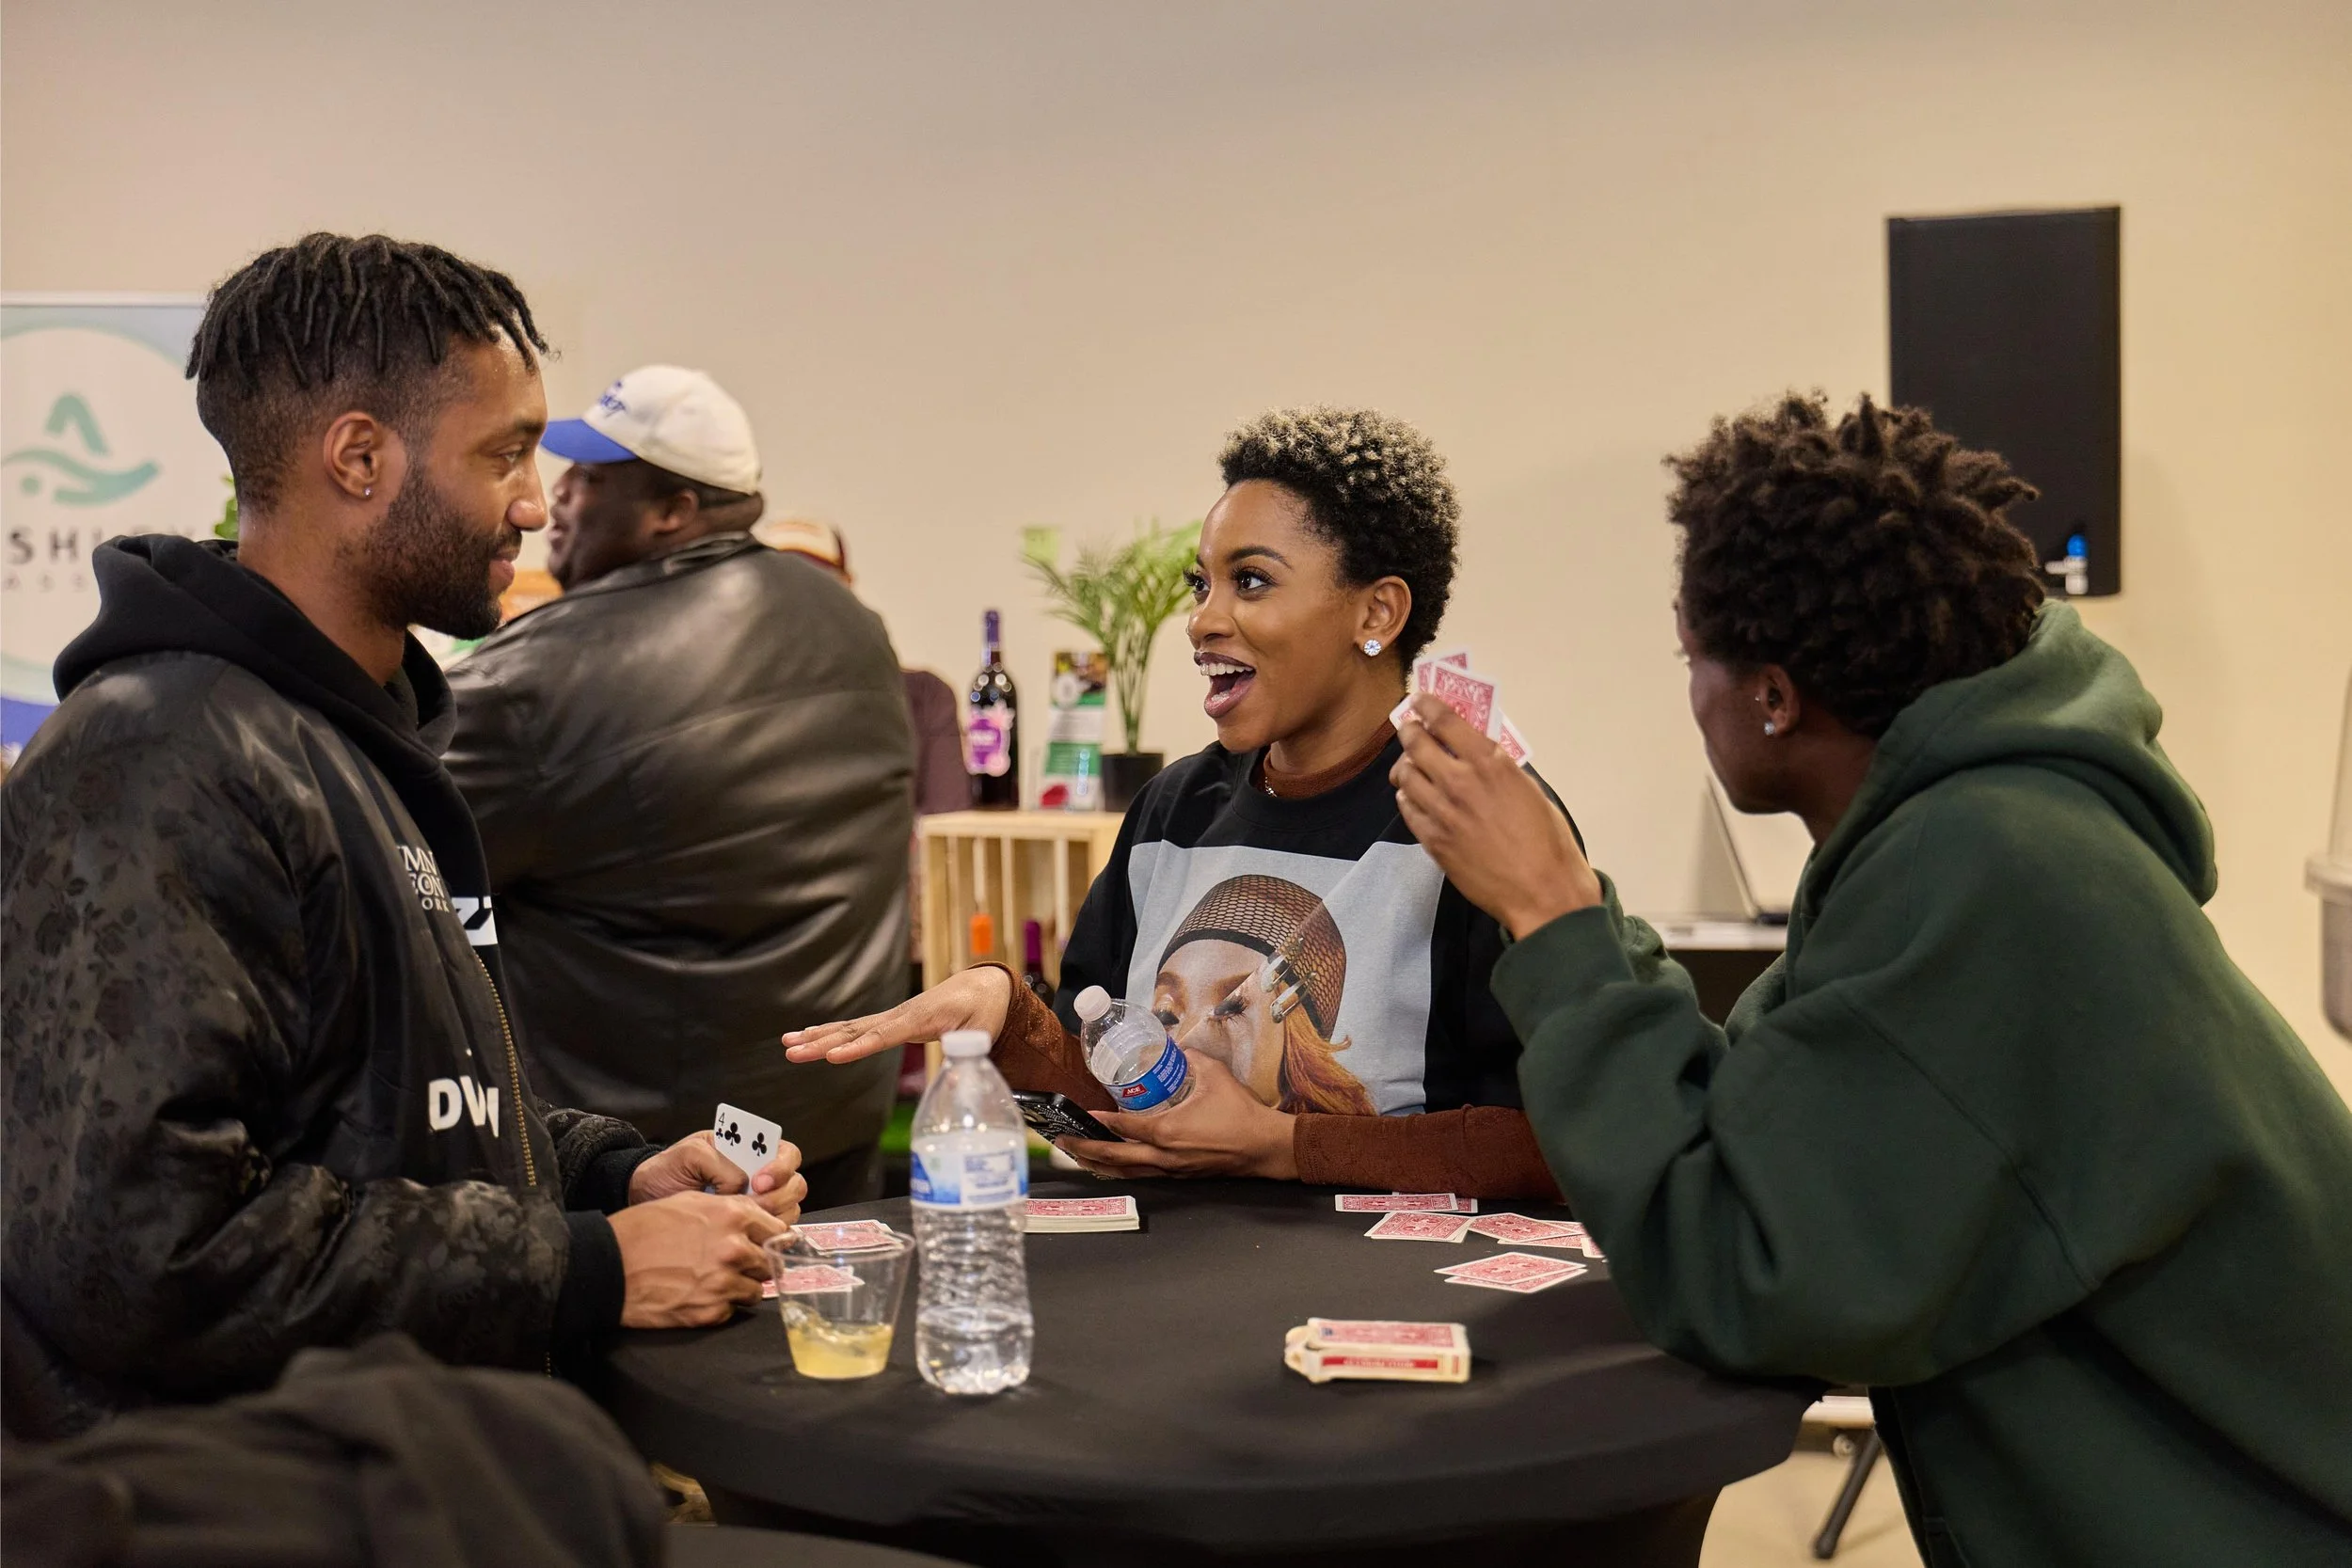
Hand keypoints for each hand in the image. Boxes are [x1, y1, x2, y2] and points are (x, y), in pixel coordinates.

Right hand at [608, 1191, 787, 1328]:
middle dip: (756, 1263)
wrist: (608, 1265)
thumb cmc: (643, 1229)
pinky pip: (732, 1311)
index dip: (767, 1237)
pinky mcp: (710, 1312)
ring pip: (755, 1290)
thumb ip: (730, 1208)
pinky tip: (698, 1295)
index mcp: (733, 1216)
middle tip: (736, 1264)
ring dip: (741, 1287)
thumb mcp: (689, 1202)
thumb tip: (757, 1217)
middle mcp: (734, 1249)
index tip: (760, 1243)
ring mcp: (724, 1283)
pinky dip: (721, 1306)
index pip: (777, 1229)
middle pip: (769, 1261)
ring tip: (714, 1281)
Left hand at [628, 1130, 806, 1222]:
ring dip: (771, 1219)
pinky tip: (740, 1239)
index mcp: (751, 1152)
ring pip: (788, 1213)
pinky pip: (770, 1237)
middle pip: (795, 1186)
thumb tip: (739, 1186)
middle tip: (753, 1203)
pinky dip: (761, 1239)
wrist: (647, 1199)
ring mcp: (758, 1207)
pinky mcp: (749, 1232)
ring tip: (742, 1223)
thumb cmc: (669, 1171)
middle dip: (779, 1196)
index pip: (787, 1154)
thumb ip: (719, 1163)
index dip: (781, 1167)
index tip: (758, 1180)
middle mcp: (762, 1179)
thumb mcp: (689, 1154)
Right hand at [783, 966, 1012, 1063]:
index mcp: (921, 1018)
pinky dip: (829, 1032)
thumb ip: (966, 1051)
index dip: (858, 1047)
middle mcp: (900, 1014)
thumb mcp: (982, 1032)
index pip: (883, 1035)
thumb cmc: (984, 1010)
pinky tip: (807, 1037)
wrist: (983, 986)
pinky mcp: (890, 1020)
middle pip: (855, 1031)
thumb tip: (954, 1076)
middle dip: (821, 1042)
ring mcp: (892, 1016)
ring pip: (849, 1027)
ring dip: (817, 1036)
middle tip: (791, 1052)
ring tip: (787, 1044)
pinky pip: (854, 1026)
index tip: (832, 1057)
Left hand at [1058, 1052, 1297, 1180]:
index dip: (1101, 1121)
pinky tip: (1115, 1165)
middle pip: (1116, 1157)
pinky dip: (1124, 1170)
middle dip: (1086, 1149)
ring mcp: (1172, 1169)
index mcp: (1167, 1131)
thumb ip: (1191, 1058)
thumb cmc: (1240, 1112)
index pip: (1125, 1127)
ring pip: (1128, 1171)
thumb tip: (1175, 1047)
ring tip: (1079, 1157)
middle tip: (1064, 1140)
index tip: (1083, 1114)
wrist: (1264, 1146)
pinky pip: (1144, 1174)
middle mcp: (1164, 1155)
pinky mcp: (1181, 1176)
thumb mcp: (1215, 1075)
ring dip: (1101, 1165)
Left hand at [1390, 694, 1603, 938]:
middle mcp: (1460, 782)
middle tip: (1408, 729)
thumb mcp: (1530, 792)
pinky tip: (1413, 798)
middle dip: (1408, 731)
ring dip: (1405, 766)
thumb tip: (1476, 757)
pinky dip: (1407, 798)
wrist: (1542, 892)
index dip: (1427, 706)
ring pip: (1405, 776)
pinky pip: (1407, 809)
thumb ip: (1498, 771)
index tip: (1419, 701)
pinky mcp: (1433, 841)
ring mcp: (1442, 812)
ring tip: (1409, 766)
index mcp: (1490, 763)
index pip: (1445, 721)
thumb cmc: (1549, 842)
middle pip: (1416, 744)